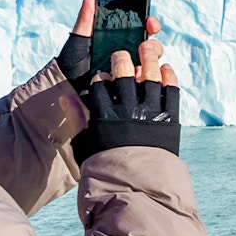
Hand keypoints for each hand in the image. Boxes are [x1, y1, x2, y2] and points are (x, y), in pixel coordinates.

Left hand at [56, 0, 162, 92]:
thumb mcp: (78, 40)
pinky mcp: (131, 89)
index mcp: (117, 40)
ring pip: (152, 61)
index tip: (149, 19)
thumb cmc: (71, 65)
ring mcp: (130, 72)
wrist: (65, 91)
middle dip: (153, 37)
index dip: (148, 21)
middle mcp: (127, 55)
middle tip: (149, 33)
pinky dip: (146, 76)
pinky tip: (137, 74)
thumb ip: (85, 19)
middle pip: (150, 43)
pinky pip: (145, 81)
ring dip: (152, 56)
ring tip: (140, 55)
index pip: (139, 27)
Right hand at [71, 39, 180, 164]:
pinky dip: (169, 77)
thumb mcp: (86, 146)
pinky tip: (165, 68)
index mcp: (105, 119)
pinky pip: (171, 91)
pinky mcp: (170, 119)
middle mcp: (128, 113)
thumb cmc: (108, 167)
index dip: (99, 78)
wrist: (139, 189)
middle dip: (120, 61)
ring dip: (148, 60)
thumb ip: (76, 120)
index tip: (100, 76)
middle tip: (119, 54)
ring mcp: (151, 114)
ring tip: (145, 47)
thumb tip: (64, 97)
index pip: (99, 87)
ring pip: (149, 78)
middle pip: (124, 76)